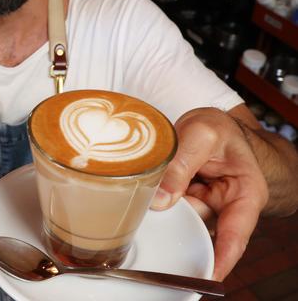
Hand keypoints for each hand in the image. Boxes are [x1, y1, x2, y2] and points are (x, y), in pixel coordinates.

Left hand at [150, 107, 267, 280]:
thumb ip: (182, 163)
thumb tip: (160, 200)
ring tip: (162, 178)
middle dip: (179, 219)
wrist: (210, 122)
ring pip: (178, 216)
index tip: (208, 276)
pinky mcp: (182, 198)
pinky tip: (153, 184)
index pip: (235, 235)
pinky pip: (166, 205)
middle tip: (163, 200)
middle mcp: (224, 205)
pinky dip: (156, 197)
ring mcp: (202, 203)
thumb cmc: (217, 128)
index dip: (222, 259)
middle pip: (198, 227)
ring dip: (164, 203)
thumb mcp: (202, 134)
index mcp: (245, 194)